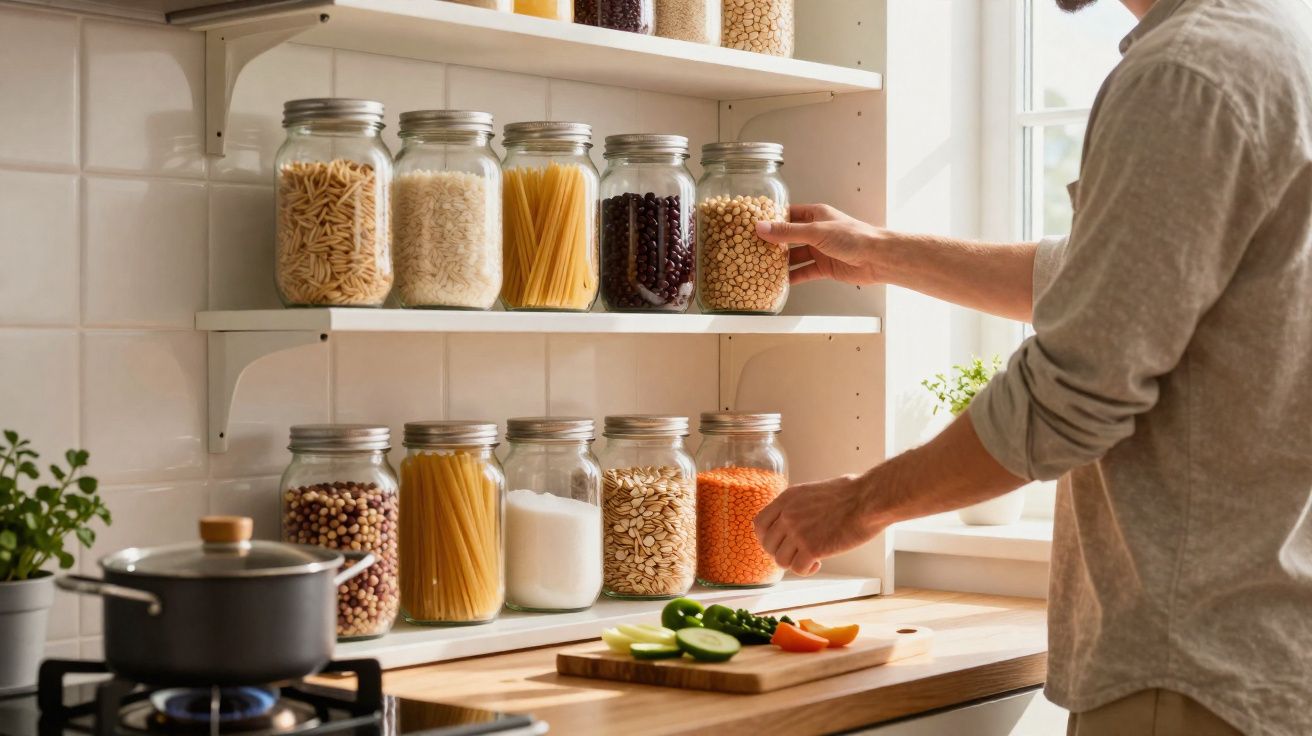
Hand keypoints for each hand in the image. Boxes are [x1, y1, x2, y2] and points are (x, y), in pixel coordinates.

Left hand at [753, 473, 885, 575]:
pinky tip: (818, 563)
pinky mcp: (812, 548)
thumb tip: (800, 516)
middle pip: (767, 544)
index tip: (778, 543)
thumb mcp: (815, 491)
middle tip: (797, 553)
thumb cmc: (852, 493)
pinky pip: (797, 569)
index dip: (766, 537)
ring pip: (780, 560)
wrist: (868, 500)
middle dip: (780, 552)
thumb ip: (800, 505)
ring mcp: (798, 532)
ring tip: (810, 559)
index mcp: (787, 498)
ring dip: (794, 562)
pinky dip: (806, 570)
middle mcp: (787, 515)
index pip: (759, 523)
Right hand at [755, 204, 894, 285]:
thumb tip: (762, 228)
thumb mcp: (816, 231)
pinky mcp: (824, 267)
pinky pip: (804, 272)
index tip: (753, 225)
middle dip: (773, 243)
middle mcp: (817, 231)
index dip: (771, 219)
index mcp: (816, 215)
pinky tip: (780, 281)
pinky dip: (792, 277)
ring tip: (762, 266)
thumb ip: (788, 232)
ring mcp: (820, 250)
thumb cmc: (854, 237)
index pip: (788, 215)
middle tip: (752, 248)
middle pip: (789, 237)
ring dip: (781, 262)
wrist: (877, 258)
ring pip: (795, 256)